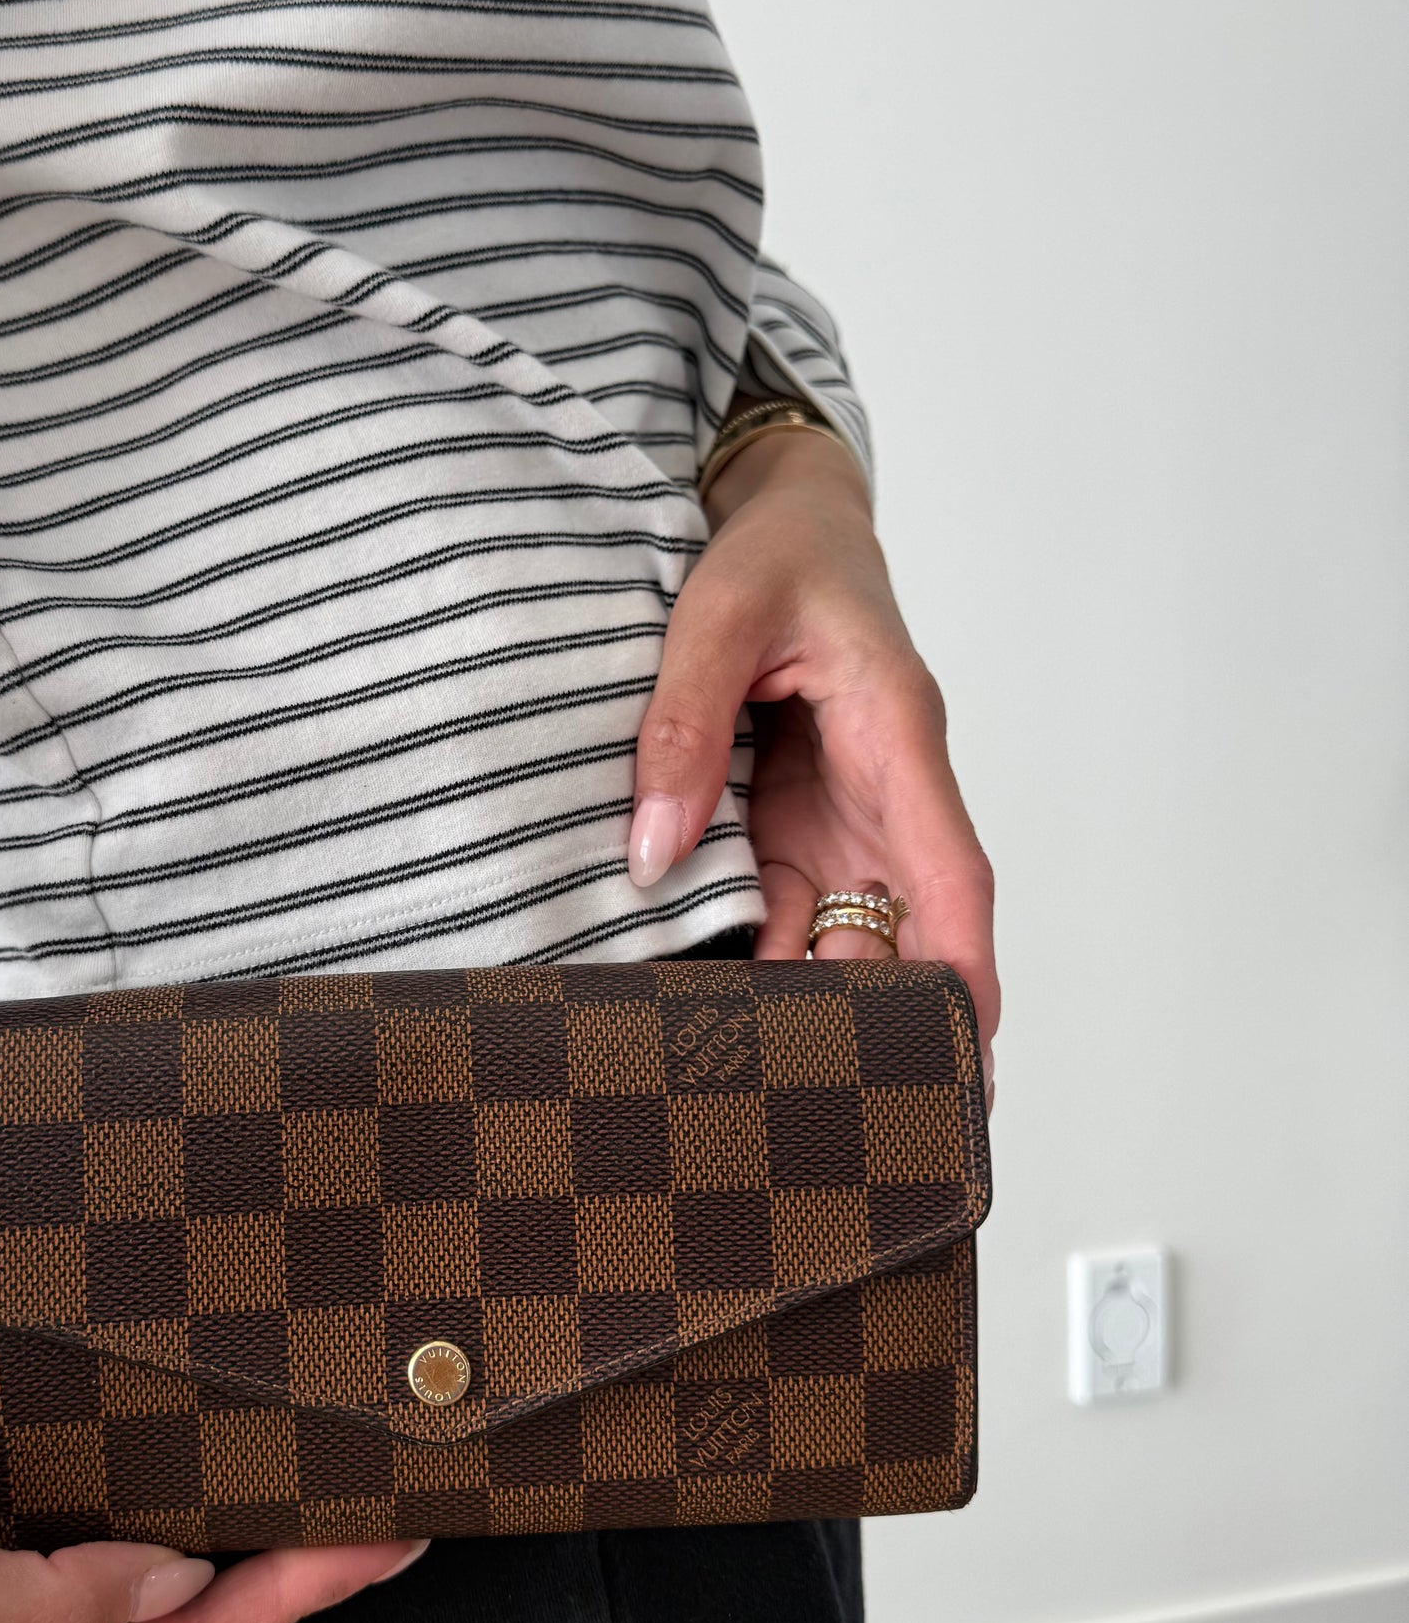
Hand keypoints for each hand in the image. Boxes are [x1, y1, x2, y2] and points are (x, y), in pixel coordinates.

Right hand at [0, 1288, 422, 1622]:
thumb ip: (32, 1607)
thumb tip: (168, 1585)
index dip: (277, 1609)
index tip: (368, 1548)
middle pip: (183, 1611)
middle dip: (292, 1570)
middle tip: (390, 1508)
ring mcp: (1, 1539)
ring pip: (156, 1542)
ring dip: (242, 1512)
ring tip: (336, 1467)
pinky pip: (110, 1471)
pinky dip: (175, 1450)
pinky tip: (230, 1418)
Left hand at [631, 419, 997, 1093]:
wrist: (784, 518)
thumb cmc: (777, 551)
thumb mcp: (721, 612)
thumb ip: (682, 722)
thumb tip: (651, 851)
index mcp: (896, 735)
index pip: (950, 869)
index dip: (963, 962)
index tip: (971, 1044)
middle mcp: (884, 794)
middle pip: (903, 927)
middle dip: (883, 1015)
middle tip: (847, 1104)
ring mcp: (842, 818)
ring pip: (846, 933)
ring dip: (817, 1001)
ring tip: (772, 1083)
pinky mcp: (796, 827)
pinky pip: (788, 910)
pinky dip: (764, 963)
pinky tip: (723, 1018)